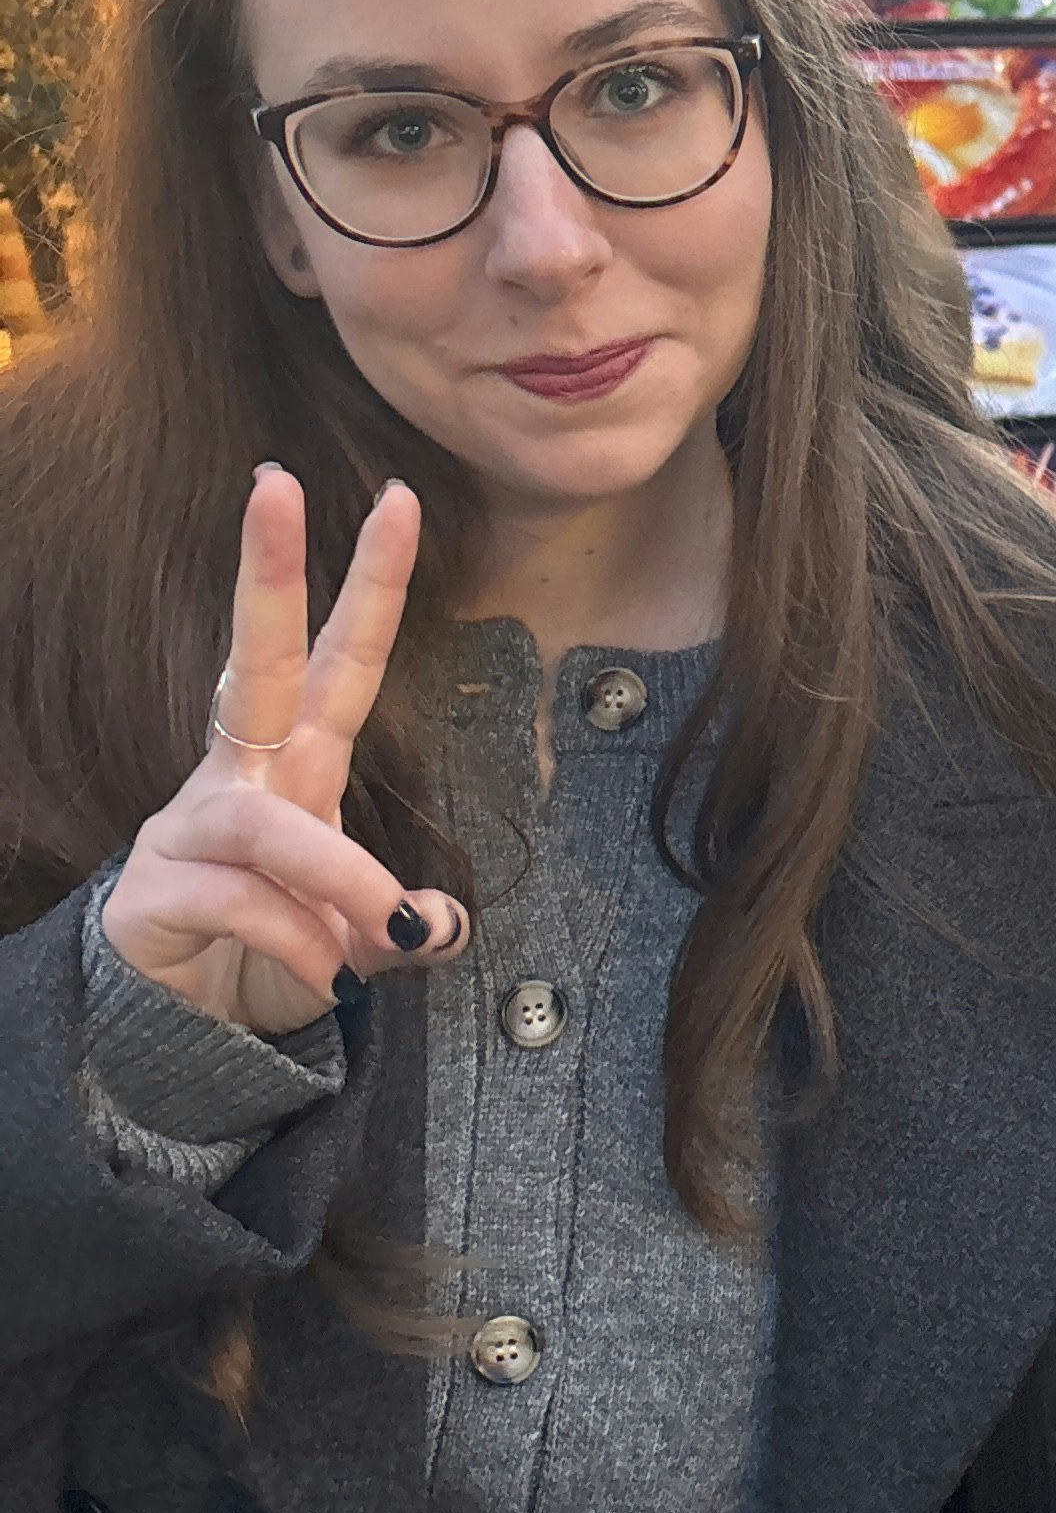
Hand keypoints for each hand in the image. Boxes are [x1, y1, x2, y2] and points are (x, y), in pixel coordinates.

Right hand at [101, 468, 470, 1035]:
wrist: (185, 1029)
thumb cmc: (277, 953)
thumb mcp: (364, 939)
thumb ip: (407, 928)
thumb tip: (443, 923)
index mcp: (298, 763)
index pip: (340, 659)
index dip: (373, 584)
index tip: (401, 498)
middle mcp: (241, 776)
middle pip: (256, 658)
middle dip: (268, 573)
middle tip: (274, 483)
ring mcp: (189, 828)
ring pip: (263, 824)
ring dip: (334, 873)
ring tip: (375, 926)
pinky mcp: (154, 890)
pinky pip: (240, 903)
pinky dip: (299, 944)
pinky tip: (324, 973)